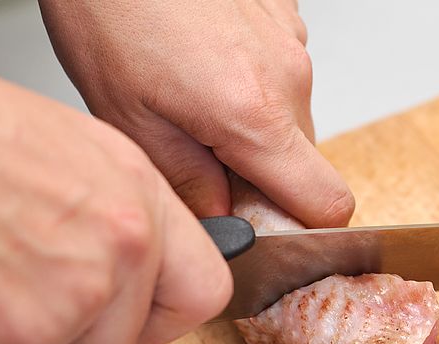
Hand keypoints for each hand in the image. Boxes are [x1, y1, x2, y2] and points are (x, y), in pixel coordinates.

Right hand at [0, 57, 231, 343]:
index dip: (168, 315)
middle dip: (76, 333)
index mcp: (139, 203)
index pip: (204, 291)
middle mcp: (118, 251)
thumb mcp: (78, 152)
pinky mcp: (14, 335)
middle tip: (32, 288)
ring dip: (20, 332)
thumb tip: (149, 261)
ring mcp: (69, 297)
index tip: (147, 318)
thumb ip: (126, 215)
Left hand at [39, 0, 354, 225]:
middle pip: (305, 163)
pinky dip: (251, 81)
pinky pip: (281, 72)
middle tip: (201, 155)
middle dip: (262, 174)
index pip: (328, 204)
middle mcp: (288, 78)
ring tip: (192, 95)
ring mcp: (291, 41)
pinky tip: (203, 60)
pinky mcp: (284, 15)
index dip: (306, 228)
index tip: (268, 225)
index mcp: (254, 116)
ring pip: (291, 117)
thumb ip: (188, 183)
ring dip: (253, 125)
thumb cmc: (110, 9)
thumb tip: (222, 219)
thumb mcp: (129, 118)